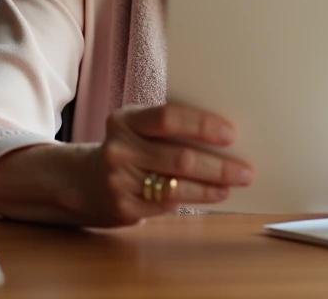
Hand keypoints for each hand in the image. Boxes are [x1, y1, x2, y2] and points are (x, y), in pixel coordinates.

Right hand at [96, 103, 253, 225]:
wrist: (82, 182)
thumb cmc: (127, 148)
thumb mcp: (137, 128)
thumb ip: (169, 127)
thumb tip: (224, 136)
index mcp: (125, 120)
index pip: (168, 117)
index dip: (202, 125)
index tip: (230, 134)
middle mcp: (119, 149)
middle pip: (180, 158)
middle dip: (218, 166)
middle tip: (245, 170)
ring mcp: (119, 181)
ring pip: (177, 186)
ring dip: (211, 187)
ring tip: (233, 184)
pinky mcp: (124, 209)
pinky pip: (168, 205)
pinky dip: (195, 199)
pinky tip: (212, 195)